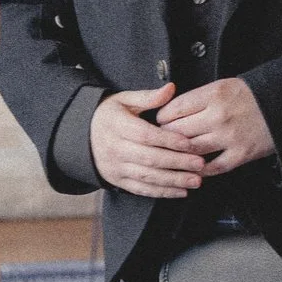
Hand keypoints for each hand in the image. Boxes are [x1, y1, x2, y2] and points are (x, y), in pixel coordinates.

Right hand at [91, 83, 205, 197]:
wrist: (81, 134)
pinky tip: (181, 192)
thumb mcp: (125, 100)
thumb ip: (149, 97)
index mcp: (117, 126)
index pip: (146, 135)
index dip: (169, 140)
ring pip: (147, 177)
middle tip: (200, 164)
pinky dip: (162, 192)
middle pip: (149, 158)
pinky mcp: (117, 180)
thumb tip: (171, 88)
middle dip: (177, 163)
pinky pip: (141, 189)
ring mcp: (116, 167)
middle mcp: (115, 149)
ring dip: (173, 180)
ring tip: (196, 181)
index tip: (189, 143)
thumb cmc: (109, 114)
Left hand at [154, 77, 276, 175]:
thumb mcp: (222, 85)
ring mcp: (229, 137)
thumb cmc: (251, 94)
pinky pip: (212, 167)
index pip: (175, 109)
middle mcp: (219, 116)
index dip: (162, 117)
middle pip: (178, 131)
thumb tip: (171, 111)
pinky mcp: (240, 154)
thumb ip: (198, 98)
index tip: (160, 121)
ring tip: (176, 152)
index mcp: (213, 94)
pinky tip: (194, 167)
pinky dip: (200, 169)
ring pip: (191, 150)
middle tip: (164, 138)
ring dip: (180, 153)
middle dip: (166, 136)